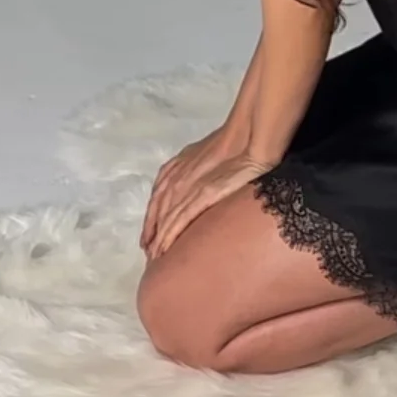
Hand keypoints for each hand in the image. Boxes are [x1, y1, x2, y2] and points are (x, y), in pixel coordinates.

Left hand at [140, 125, 234, 253]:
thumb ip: (194, 170)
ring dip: (157, 238)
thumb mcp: (205, 155)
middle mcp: (176, 177)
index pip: (158, 196)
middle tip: (149, 252)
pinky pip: (179, 220)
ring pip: (165, 218)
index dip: (151, 217)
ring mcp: (187, 186)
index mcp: (177, 166)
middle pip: (157, 209)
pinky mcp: (201, 196)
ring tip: (155, 258)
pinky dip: (168, 236)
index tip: (148, 235)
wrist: (248, 138)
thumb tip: (195, 184)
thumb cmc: (233, 144)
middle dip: (151, 232)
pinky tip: (165, 250)